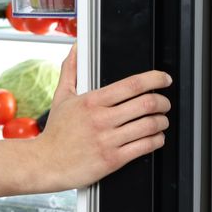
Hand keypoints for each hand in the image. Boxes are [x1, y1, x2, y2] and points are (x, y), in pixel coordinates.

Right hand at [32, 46, 171, 191]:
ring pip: (150, 126)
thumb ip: (71, 70)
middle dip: (163, 102)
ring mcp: (108, 140)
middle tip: (164, 103)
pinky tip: (155, 138)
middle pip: (146, 104)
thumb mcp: (61, 97)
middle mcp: (101, 119)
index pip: (132, 84)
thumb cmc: (56, 132)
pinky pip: (145, 147)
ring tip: (161, 121)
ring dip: (162, 122)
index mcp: (91, 101)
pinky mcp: (113, 160)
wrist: (46, 163)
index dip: (155, 79)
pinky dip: (157, 140)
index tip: (164, 79)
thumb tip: (76, 48)